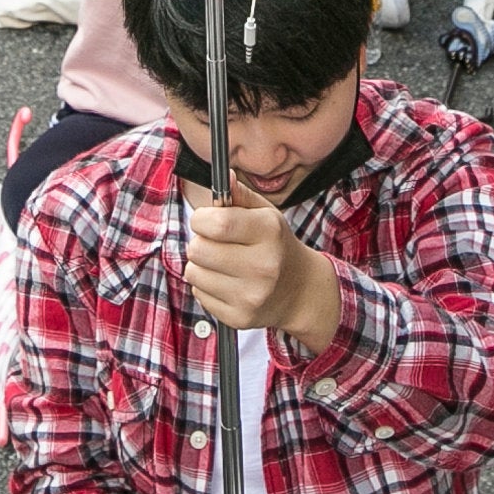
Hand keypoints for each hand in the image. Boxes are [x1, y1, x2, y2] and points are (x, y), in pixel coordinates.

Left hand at [182, 195, 341, 347]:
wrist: (300, 291)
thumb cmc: (275, 245)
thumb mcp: (266, 215)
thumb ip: (240, 195)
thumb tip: (224, 176)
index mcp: (269, 232)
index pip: (217, 223)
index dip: (201, 219)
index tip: (206, 220)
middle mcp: (263, 265)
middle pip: (198, 249)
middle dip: (201, 242)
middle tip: (217, 244)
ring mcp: (252, 295)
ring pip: (193, 273)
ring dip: (201, 266)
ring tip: (224, 264)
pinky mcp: (240, 317)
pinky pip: (199, 294)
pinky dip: (207, 287)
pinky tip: (227, 283)